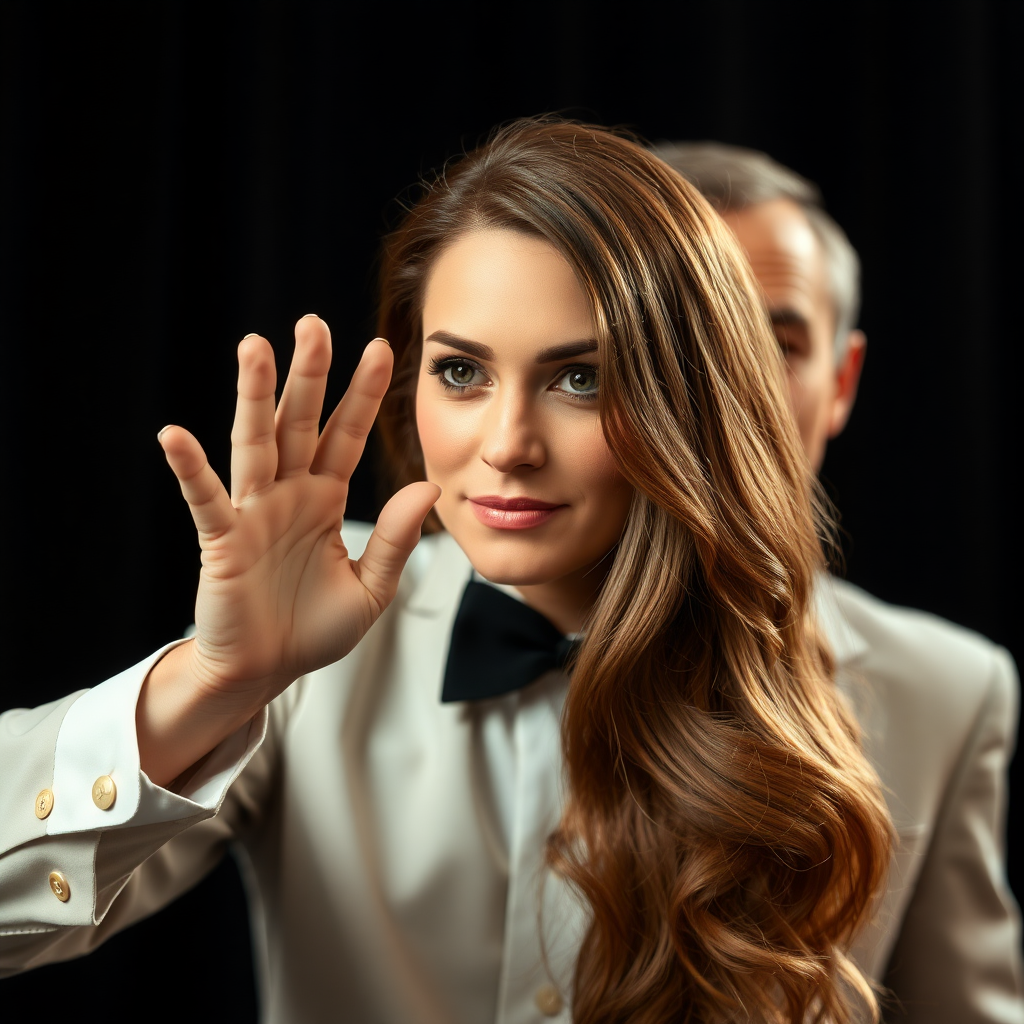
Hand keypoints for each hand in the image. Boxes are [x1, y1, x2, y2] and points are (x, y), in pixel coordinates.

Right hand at [138, 315, 438, 783]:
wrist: (265, 672)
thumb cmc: (312, 630)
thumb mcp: (370, 589)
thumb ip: (397, 540)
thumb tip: (429, 488)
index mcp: (325, 499)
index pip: (347, 436)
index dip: (364, 395)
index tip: (384, 350)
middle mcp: (289, 494)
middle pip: (299, 422)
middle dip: (308, 375)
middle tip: (314, 324)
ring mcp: (254, 512)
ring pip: (255, 444)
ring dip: (253, 397)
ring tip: (254, 347)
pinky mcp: (222, 541)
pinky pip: (207, 500)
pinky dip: (191, 470)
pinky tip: (175, 436)